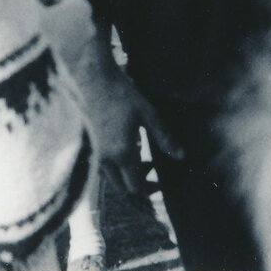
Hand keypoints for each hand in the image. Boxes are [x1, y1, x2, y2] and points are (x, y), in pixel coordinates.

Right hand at [63, 26, 184, 196]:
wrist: (91, 80)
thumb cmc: (121, 94)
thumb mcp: (148, 113)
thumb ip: (164, 137)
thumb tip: (181, 157)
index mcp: (123, 153)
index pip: (136, 188)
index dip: (150, 191)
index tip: (161, 184)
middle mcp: (106, 159)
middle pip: (123, 188)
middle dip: (139, 187)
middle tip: (153, 176)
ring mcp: (95, 154)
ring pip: (112, 179)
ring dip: (127, 177)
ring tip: (143, 162)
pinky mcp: (89, 146)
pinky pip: (104, 168)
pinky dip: (117, 168)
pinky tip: (128, 150)